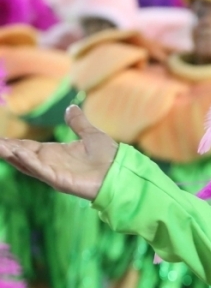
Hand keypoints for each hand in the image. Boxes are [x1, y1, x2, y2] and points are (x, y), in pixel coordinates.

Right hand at [0, 105, 116, 200]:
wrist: (122, 171)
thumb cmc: (108, 157)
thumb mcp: (90, 134)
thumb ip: (78, 122)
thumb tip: (70, 107)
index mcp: (54, 154)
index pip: (26, 147)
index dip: (12, 142)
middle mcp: (50, 163)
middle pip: (21, 155)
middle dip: (5, 148)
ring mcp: (53, 172)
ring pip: (26, 163)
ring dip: (11, 154)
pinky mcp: (60, 180)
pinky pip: (41, 170)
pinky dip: (29, 162)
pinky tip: (18, 153)